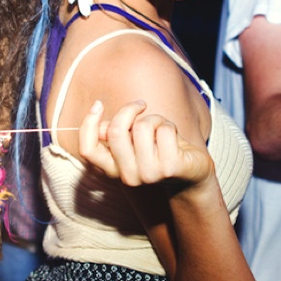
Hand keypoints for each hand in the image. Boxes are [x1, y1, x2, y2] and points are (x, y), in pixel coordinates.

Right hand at [79, 100, 214, 188]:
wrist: (193, 172)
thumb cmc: (160, 150)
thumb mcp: (134, 141)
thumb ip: (115, 134)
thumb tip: (100, 125)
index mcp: (114, 169)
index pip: (88, 150)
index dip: (88, 123)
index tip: (98, 104)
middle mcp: (128, 176)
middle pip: (116, 131)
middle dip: (129, 109)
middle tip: (140, 104)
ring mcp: (149, 174)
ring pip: (142, 127)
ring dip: (154, 118)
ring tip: (161, 128)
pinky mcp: (169, 168)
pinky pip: (164, 130)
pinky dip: (170, 125)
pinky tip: (175, 137)